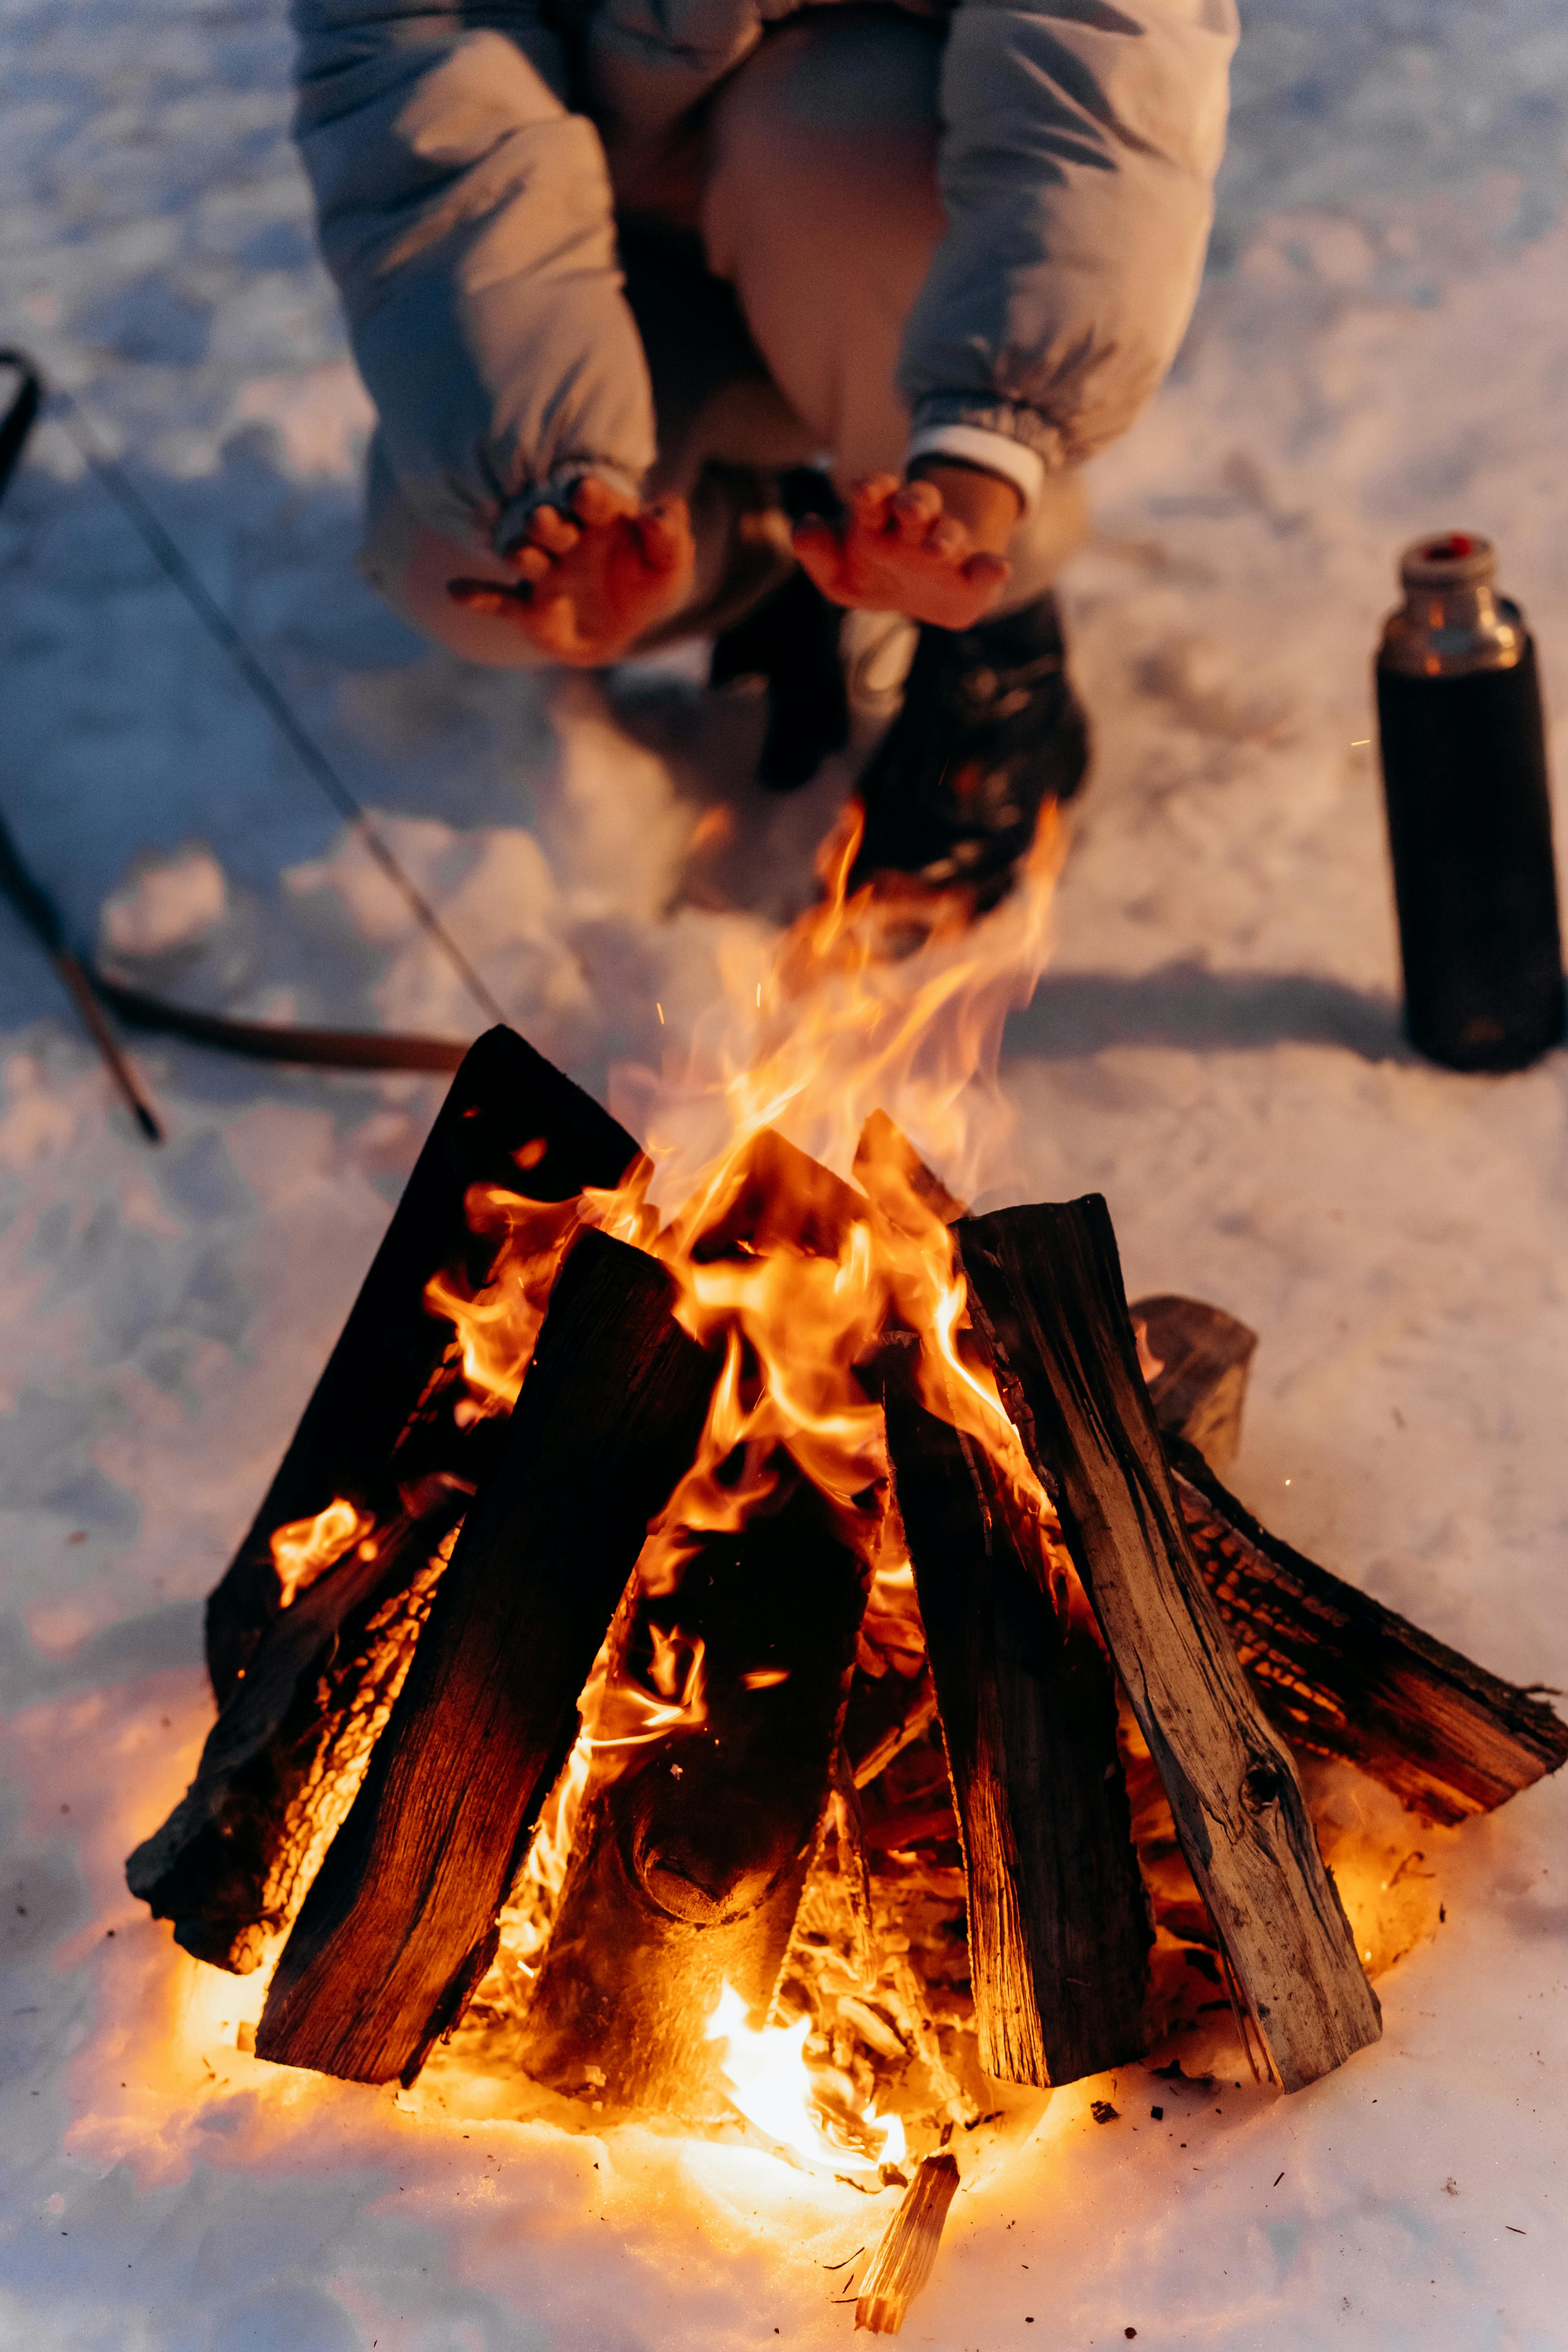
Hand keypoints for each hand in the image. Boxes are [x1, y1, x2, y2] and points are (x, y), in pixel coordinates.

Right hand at [447, 477, 694, 666]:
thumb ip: (671, 537)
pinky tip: (454, 590)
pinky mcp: (528, 607)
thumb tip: (662, 510)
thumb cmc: (647, 586)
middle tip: (542, 519)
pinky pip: (500, 601)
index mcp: (601, 521)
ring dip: (520, 554)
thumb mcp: (671, 565)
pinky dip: (477, 596)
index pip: (595, 502)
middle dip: (548, 524)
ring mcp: (544, 572)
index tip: (583, 492)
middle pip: (554, 526)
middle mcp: (567, 540)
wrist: (621, 629)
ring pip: (526, 559)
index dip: (590, 497)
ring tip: (517, 554)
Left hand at [792, 467, 1017, 630]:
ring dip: (944, 537)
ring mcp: (947, 549)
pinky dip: (991, 568)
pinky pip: (984, 569)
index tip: (861, 491)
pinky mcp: (971, 577)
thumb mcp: (838, 574)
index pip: (877, 493)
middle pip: (918, 502)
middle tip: (907, 507)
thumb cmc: (874, 575)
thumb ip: (818, 553)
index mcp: (881, 516)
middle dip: (914, 501)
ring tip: (936, 549)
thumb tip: (803, 528)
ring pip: (949, 533)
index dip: (871, 489)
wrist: (919, 599)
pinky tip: (998, 568)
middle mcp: (916, 527)